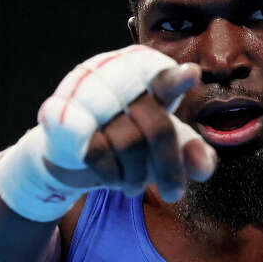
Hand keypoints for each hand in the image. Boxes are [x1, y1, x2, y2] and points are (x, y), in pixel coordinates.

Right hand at [36, 46, 215, 202]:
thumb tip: (201, 164)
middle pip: (156, 126)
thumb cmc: (129, 140)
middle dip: (168, 167)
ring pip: (128, 143)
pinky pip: (97, 152)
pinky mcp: (61, 113)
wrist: (71, 154)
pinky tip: (114, 180)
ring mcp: (84, 88)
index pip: (163, 76)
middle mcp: (113, 71)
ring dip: (138, 176)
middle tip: (173, 193)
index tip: (191, 75)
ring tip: (136, 185)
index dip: (176, 81)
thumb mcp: (168, 146)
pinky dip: (112, 175)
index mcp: (144, 68)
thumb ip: (192, 153)